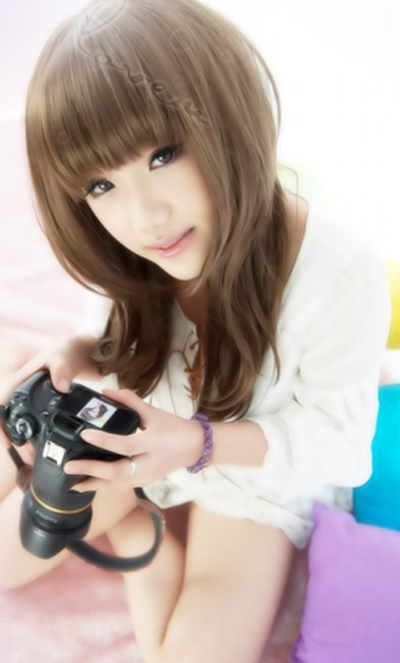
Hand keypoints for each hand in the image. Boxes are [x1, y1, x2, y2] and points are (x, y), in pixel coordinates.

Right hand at [0, 334, 97, 449]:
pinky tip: (44, 444)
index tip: (7, 442)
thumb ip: (61, 369)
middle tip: (24, 454)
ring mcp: (35, 398)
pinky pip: (36, 421)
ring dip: (25, 439)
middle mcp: (25, 390)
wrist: (82, 350)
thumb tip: (61, 387)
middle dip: (13, 438)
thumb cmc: (67, 350)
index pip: (2, 403)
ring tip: (33, 455)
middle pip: (10, 417)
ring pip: (23, 422)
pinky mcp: (46, 403)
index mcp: (22, 379)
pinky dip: (37, 434)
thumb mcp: (63, 357)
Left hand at [64, 389, 203, 490]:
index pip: (125, 444)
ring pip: (118, 485)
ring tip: (73, 483)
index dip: (104, 441)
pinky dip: (105, 487)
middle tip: (69, 466)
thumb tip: (106, 392)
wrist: (195, 447)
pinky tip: (91, 485)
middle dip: (91, 471)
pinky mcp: (146, 482)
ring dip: (94, 485)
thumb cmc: (174, 428)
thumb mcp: (153, 411)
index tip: (85, 434)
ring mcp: (148, 476)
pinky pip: (122, 487)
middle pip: (118, 472)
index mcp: (152, 442)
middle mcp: (149, 463)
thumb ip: (130, 401)